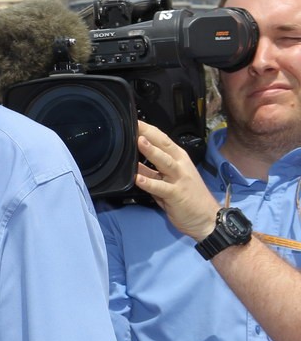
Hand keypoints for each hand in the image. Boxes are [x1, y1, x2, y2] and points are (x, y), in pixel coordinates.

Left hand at [133, 120, 220, 240]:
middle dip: (148, 134)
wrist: (208, 219)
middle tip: (134, 124)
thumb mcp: (167, 182)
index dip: (149, 130)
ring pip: (164, 162)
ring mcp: (180, 179)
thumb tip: (132, 162)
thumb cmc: (188, 199)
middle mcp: (180, 165)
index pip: (162, 140)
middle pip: (164, 145)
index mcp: (179, 159)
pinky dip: (149, 183)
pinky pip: (161, 187)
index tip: (133, 121)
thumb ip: (151, 172)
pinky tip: (138, 178)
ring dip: (151, 152)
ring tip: (139, 142)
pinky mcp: (177, 194)